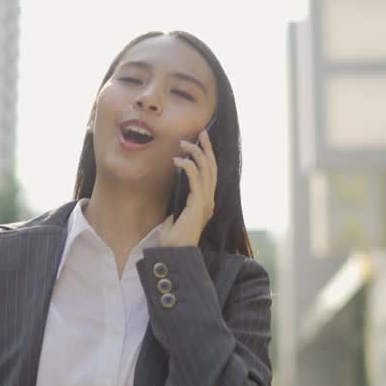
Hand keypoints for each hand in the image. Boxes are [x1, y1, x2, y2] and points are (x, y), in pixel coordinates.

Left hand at [159, 129, 217, 247]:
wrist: (176, 253)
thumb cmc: (174, 239)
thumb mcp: (175, 217)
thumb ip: (178, 206)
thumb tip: (173, 196)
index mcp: (206, 202)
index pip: (211, 174)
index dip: (208, 156)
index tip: (201, 141)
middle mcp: (209, 200)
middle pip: (212, 167)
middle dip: (207, 148)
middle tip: (201, 132)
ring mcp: (205, 202)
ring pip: (206, 170)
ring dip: (195, 153)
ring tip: (183, 143)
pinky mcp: (198, 204)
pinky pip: (195, 179)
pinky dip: (187, 167)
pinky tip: (177, 160)